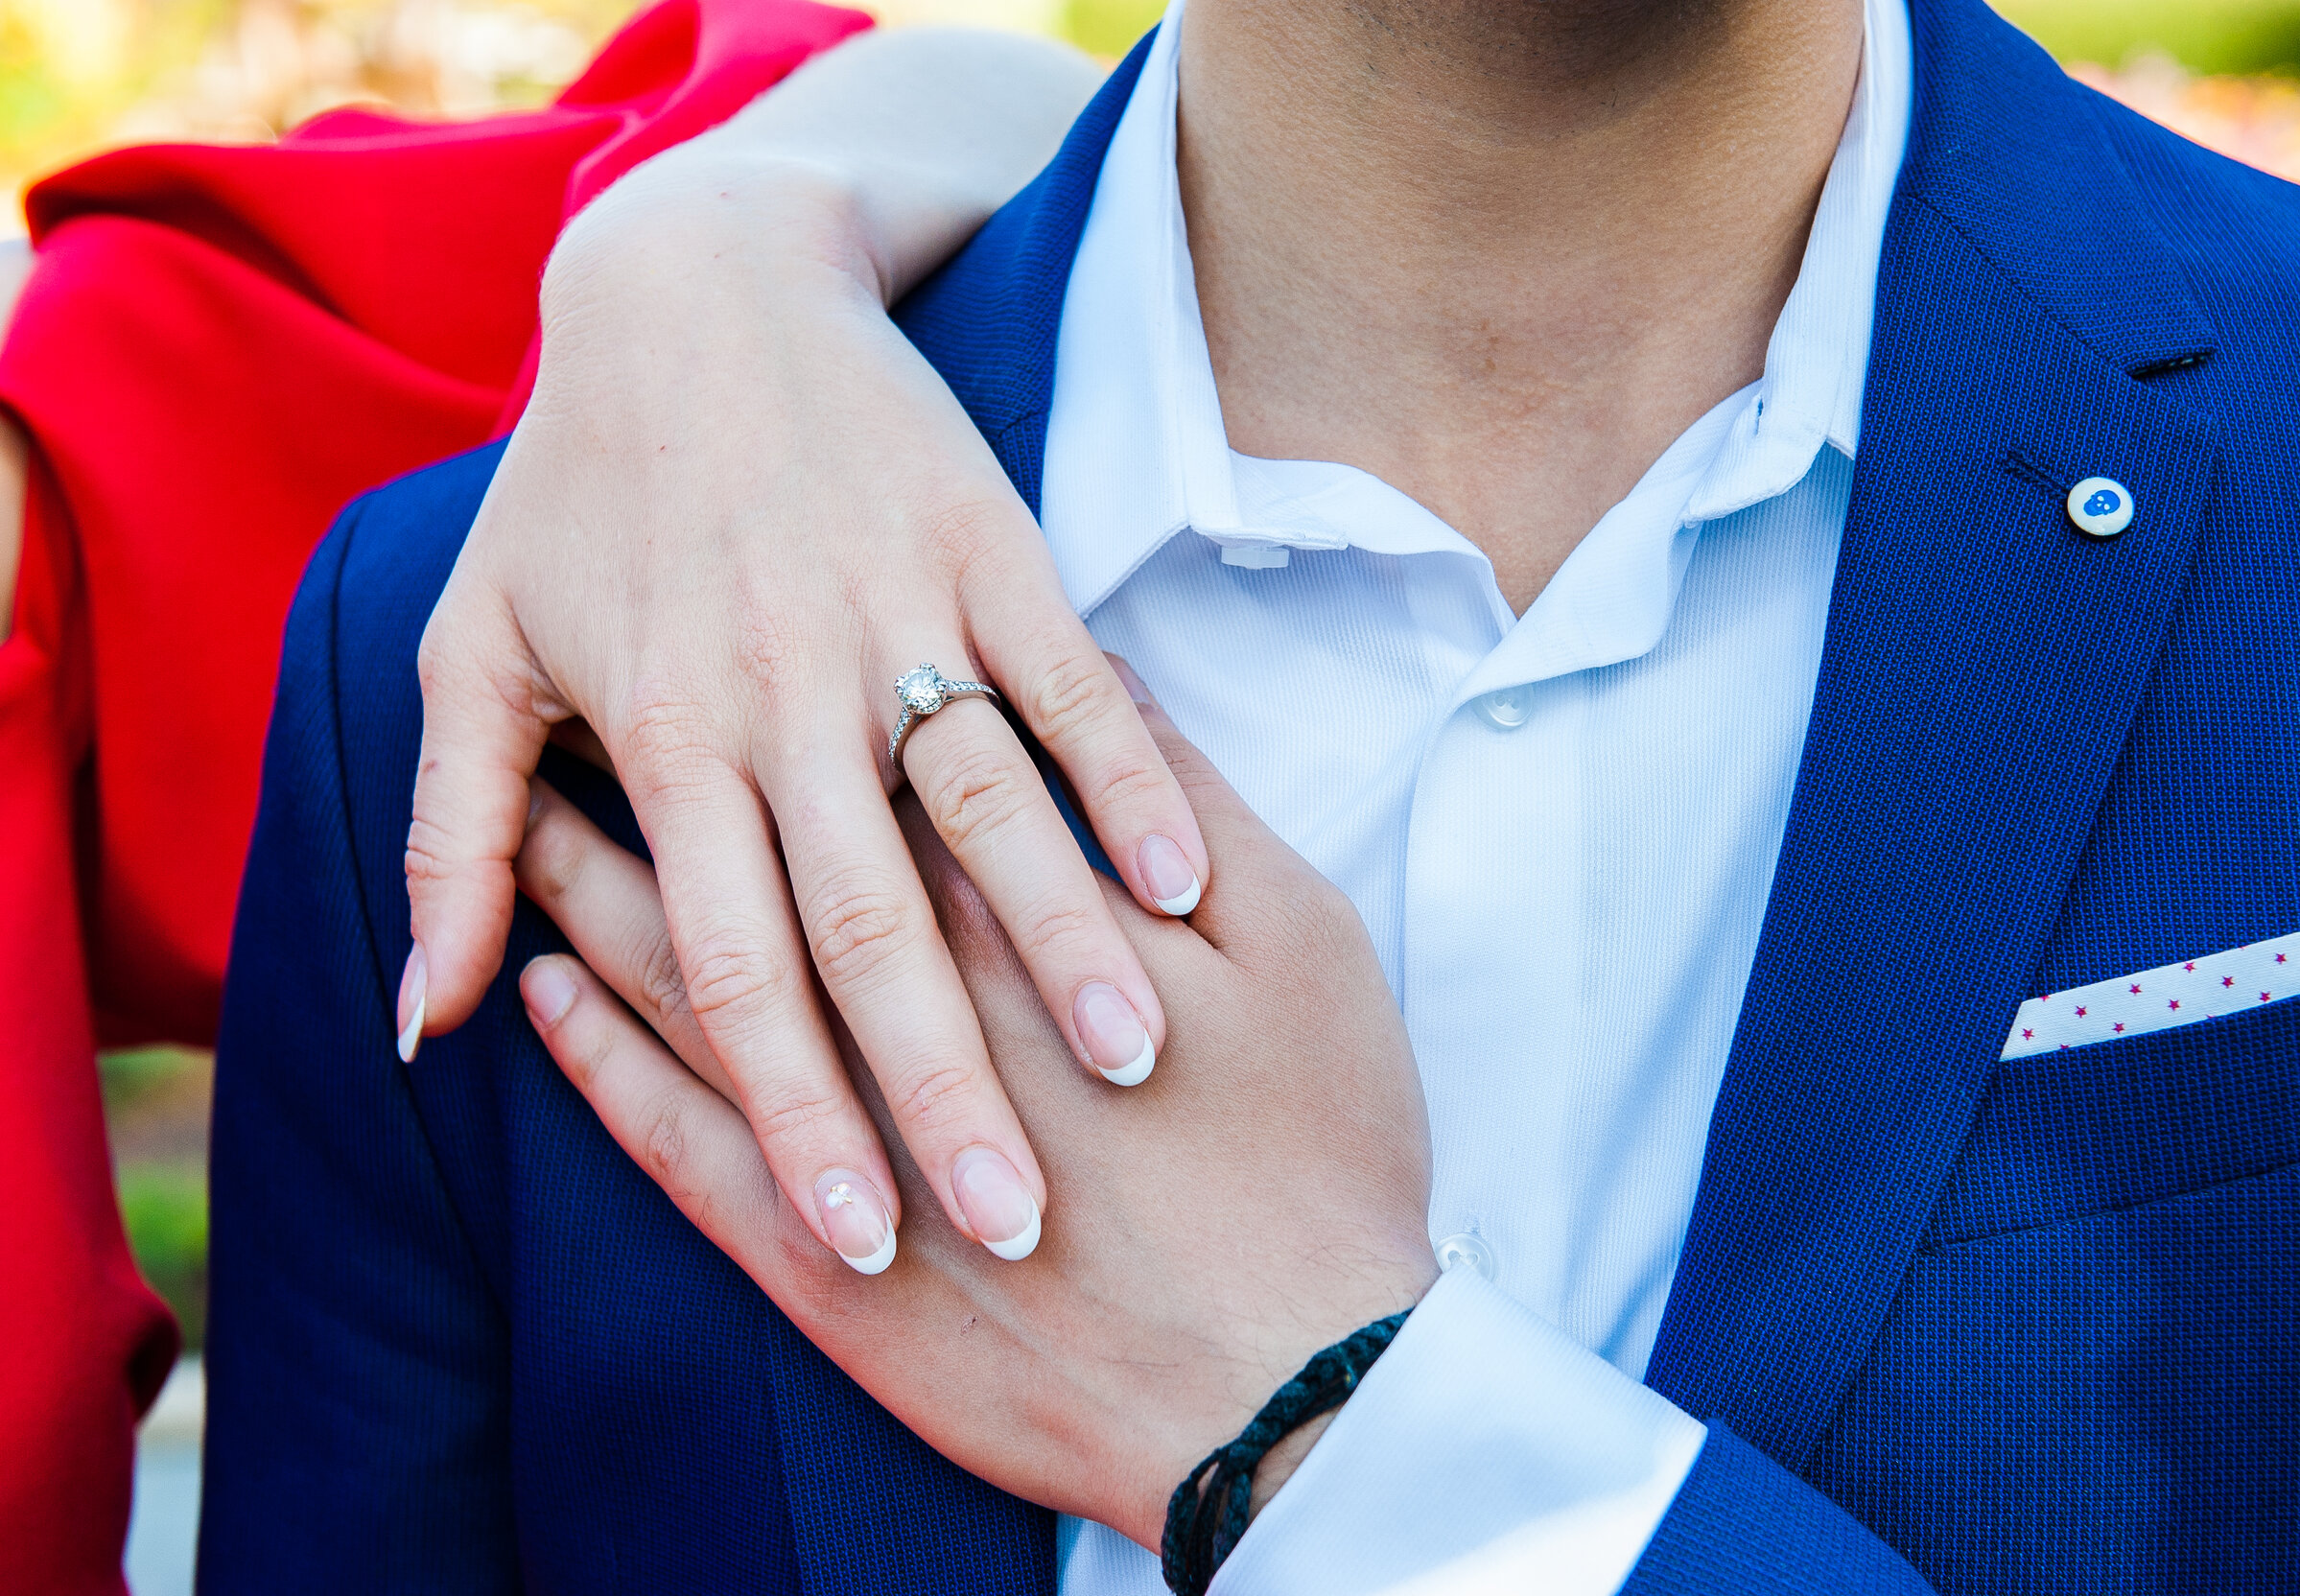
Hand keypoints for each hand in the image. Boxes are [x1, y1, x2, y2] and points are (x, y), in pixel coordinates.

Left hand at [401, 31, 1217, 1268]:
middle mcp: (781, 693)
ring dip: (1060, 946)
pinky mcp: (988, 550)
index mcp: (666, 740)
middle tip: (1014, 1222)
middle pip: (866, 922)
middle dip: (939, 1082)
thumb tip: (425, 1018)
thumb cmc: (578, 488)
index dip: (796, 1114)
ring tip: (1128, 1077)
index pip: (732, 965)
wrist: (692, 285)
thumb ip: (454, 836)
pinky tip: (1184, 882)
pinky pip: (1068, 681)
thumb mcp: (475, 650)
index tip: (864, 1243)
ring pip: (983, 814)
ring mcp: (894, 619)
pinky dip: (1126, 777)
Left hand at [512, 678, 1436, 1544]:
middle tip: (566, 692)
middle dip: (654, 773)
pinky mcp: (818, 1262)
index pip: (871, 769)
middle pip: (754, 856)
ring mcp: (848, 1138)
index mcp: (1015, 911)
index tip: (715, 599)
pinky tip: (552, 1002)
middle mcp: (909, 1003)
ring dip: (598, 897)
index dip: (787, 684)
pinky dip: (604, 1070)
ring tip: (525, 816)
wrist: (1298, 1389)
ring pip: (691, 983)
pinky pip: (675, 1147)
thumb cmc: (1321, 1155)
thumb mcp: (1304, 944)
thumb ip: (1192, 803)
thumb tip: (1105, 685)